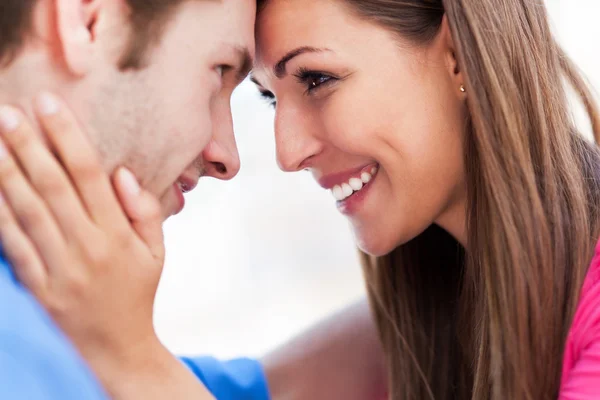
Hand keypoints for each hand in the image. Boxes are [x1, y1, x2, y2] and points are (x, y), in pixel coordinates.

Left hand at [0, 93, 169, 393]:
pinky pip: (13, 245)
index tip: (49, 104)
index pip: (90, 176)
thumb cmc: (137, 294)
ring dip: (7, 172)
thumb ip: (146, 212)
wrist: (116, 349)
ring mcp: (60, 268)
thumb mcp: (157, 253)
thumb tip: (122, 174)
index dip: (68, 136)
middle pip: (53, 186)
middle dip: (29, 145)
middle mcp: (88, 247)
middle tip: (8, 111)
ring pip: (27, 210)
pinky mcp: (37, 286)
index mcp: (118, 235)